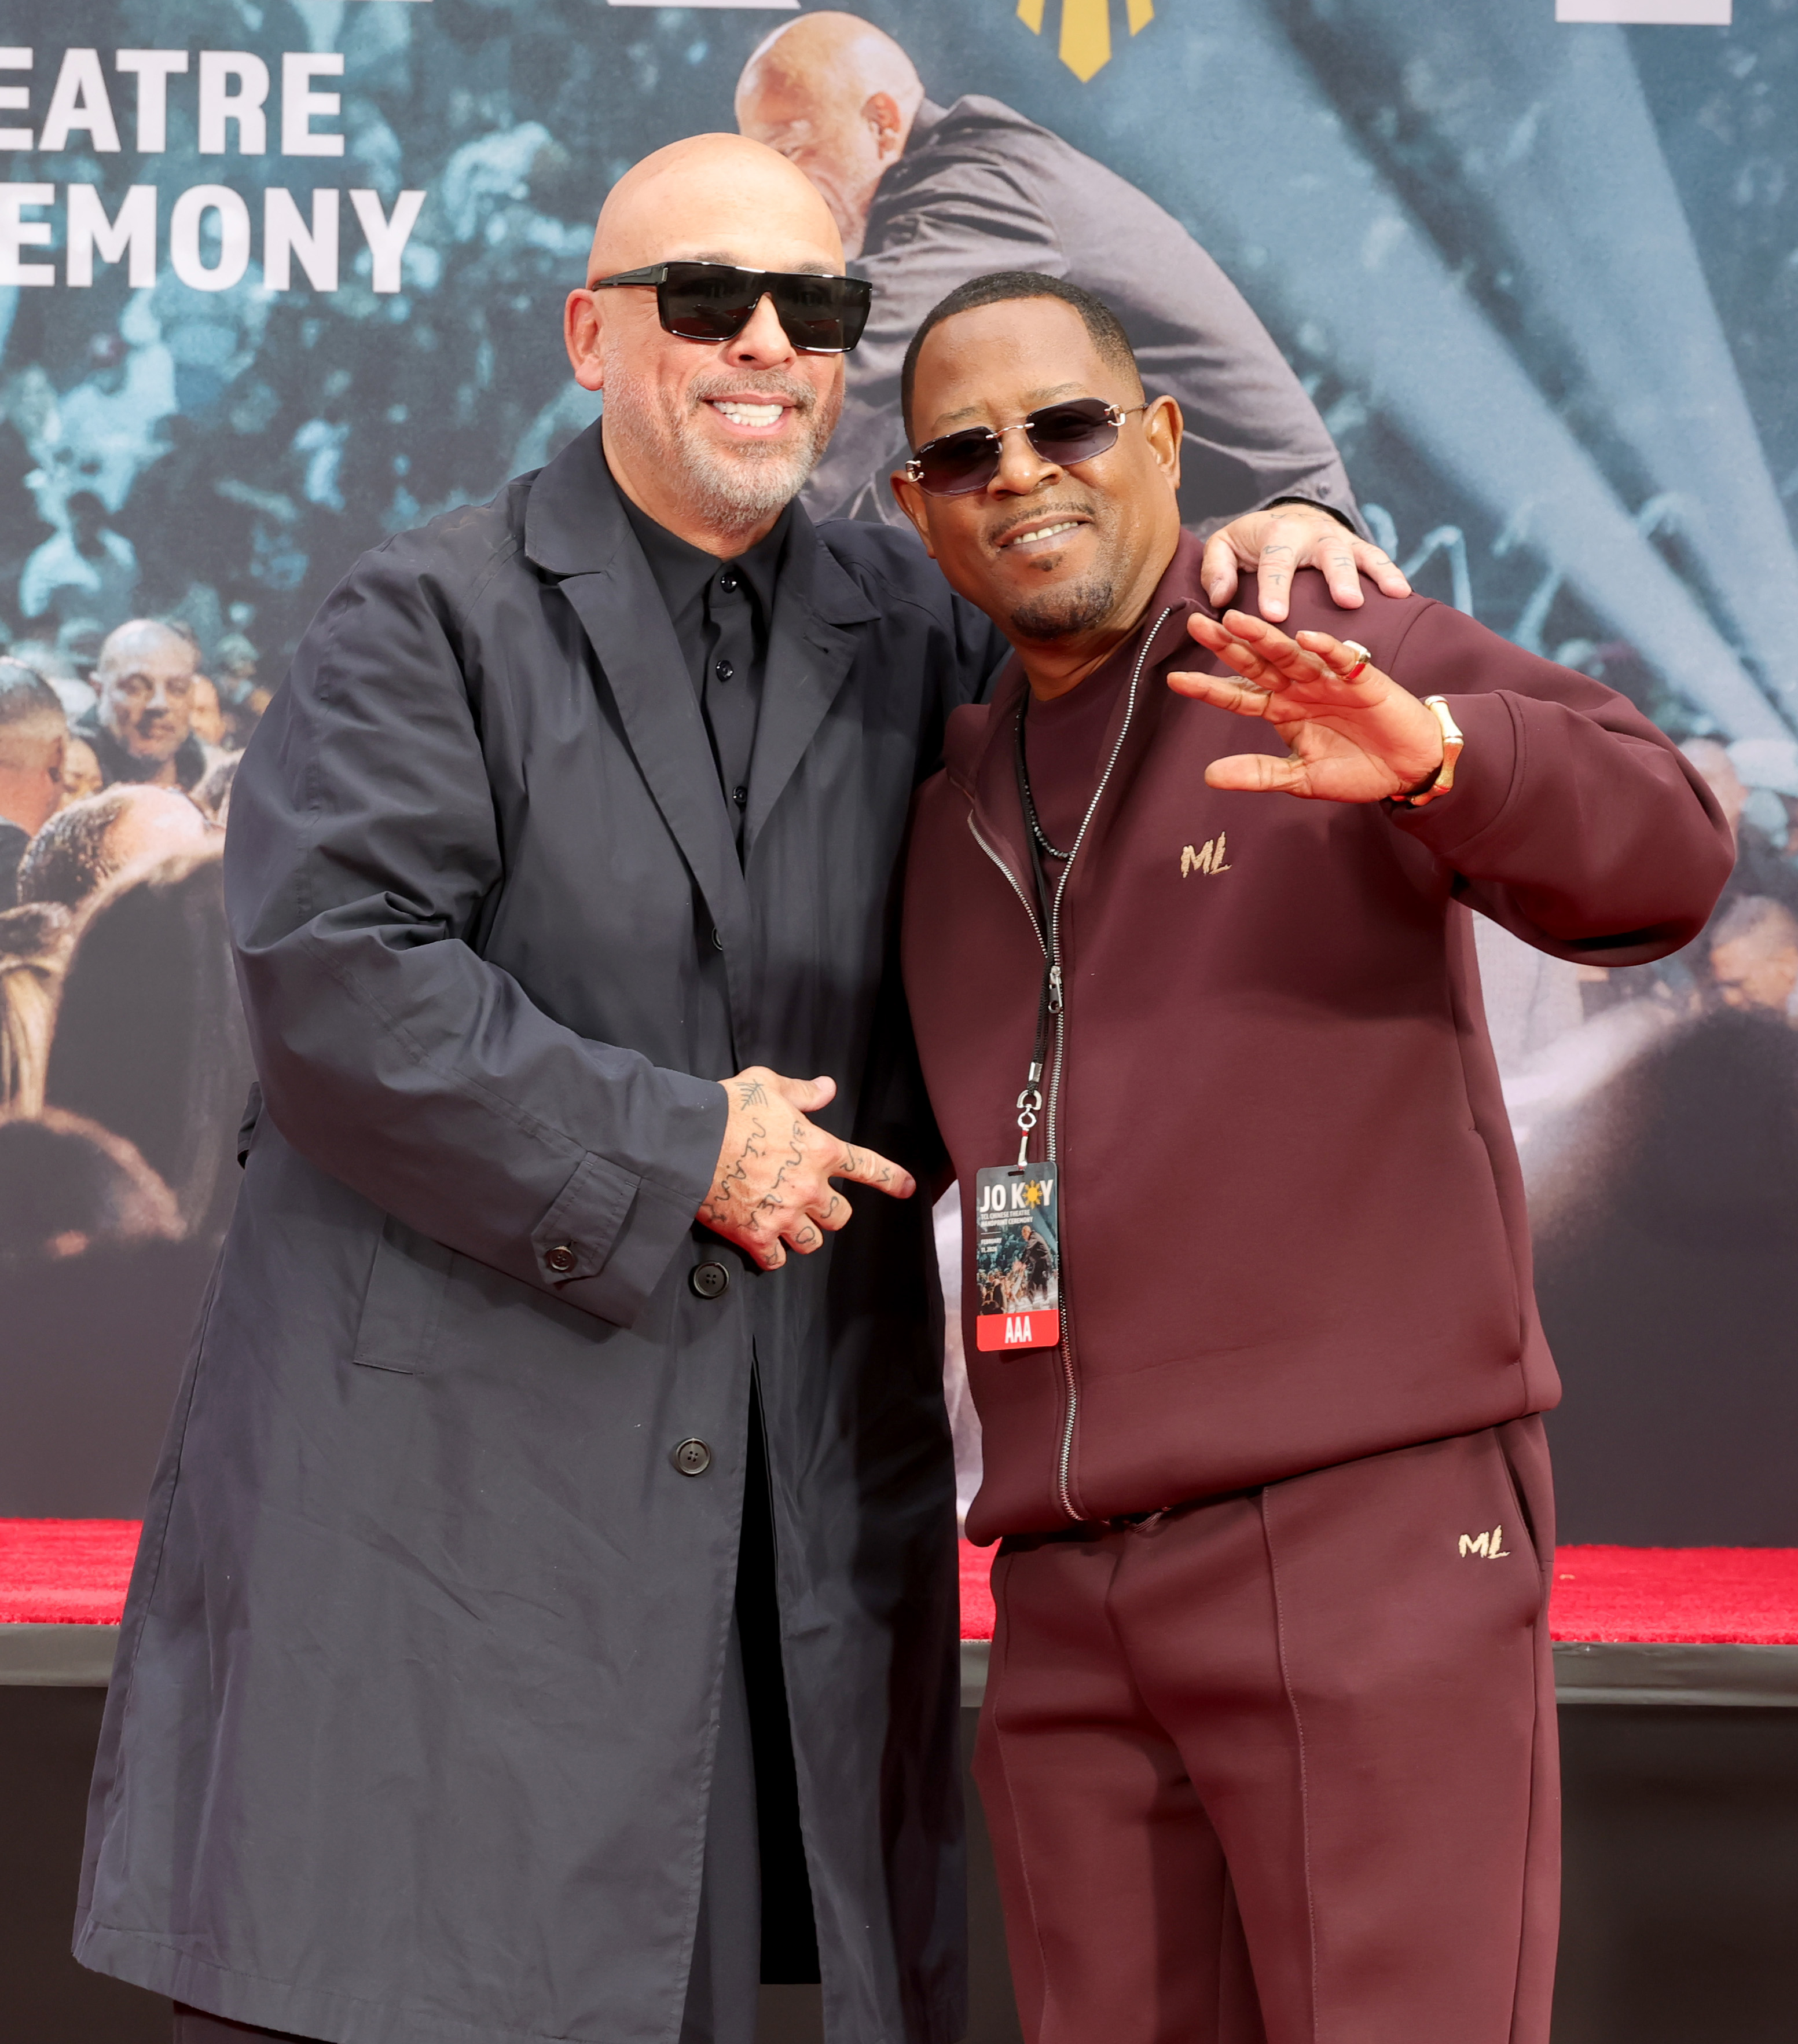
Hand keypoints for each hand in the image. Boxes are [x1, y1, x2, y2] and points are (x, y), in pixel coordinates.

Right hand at [699, 1068, 915, 1270]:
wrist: (687, 1141)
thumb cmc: (727, 1110)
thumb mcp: (768, 1085)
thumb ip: (803, 1092)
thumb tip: (826, 1088)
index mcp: (819, 1149)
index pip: (868, 1167)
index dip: (892, 1179)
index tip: (907, 1188)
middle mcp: (808, 1187)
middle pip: (840, 1216)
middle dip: (829, 1210)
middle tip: (810, 1202)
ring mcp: (784, 1215)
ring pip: (813, 1242)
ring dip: (804, 1235)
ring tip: (788, 1224)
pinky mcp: (756, 1236)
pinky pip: (777, 1260)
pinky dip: (773, 1255)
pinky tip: (763, 1243)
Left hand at [1170, 611, 1443, 802]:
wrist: (1406, 768)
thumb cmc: (1355, 770)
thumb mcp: (1300, 778)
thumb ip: (1258, 774)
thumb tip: (1208, 776)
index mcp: (1282, 710)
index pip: (1238, 697)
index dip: (1208, 688)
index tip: (1174, 678)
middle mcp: (1299, 689)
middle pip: (1257, 663)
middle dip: (1227, 644)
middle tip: (1196, 623)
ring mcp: (1328, 681)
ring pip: (1291, 654)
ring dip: (1266, 637)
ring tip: (1237, 620)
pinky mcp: (1361, 679)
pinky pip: (1341, 660)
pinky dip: (1325, 649)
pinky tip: (1305, 636)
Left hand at [1199, 503, 1409, 623]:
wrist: (1286, 518)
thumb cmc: (1252, 542)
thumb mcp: (1224, 547)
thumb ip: (1217, 569)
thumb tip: (1221, 597)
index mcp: (1277, 534)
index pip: (1275, 563)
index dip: (1275, 588)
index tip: (1274, 616)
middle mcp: (1312, 534)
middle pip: (1328, 554)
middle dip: (1338, 577)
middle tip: (1348, 602)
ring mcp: (1339, 540)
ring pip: (1360, 554)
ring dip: (1377, 573)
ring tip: (1394, 594)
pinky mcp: (1357, 548)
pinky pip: (1378, 559)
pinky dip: (1392, 574)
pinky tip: (1403, 593)